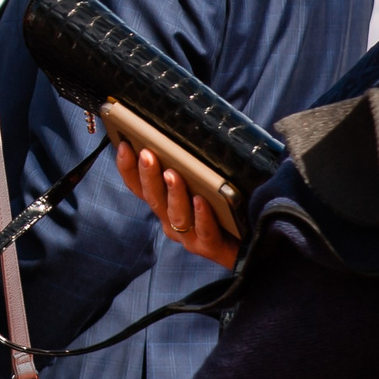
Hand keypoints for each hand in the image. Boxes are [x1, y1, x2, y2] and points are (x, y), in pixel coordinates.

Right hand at [114, 140, 238, 269]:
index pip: (139, 186)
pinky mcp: (210, 247)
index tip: (124, 145)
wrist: (254, 243)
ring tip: (172, 174)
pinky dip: (201, 216)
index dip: (128, 167)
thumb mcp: (205, 182)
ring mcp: (189, 236)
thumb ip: (191, 165)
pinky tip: (201, 201)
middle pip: (153, 198)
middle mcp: (171, 221)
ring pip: (175, 215)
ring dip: (172, 193)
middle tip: (147, 154)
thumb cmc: (227, 208)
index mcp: (165, 204)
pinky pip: (204, 232)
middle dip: (148, 175)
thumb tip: (186, 131)